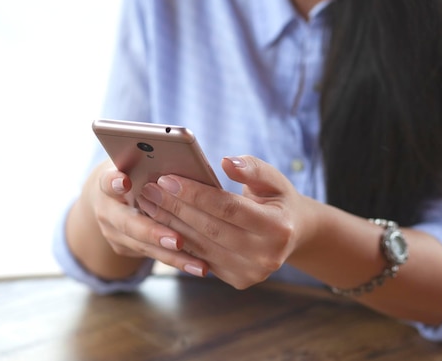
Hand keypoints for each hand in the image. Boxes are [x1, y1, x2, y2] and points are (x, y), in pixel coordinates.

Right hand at [91, 163, 209, 276]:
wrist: (112, 196)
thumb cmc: (135, 172)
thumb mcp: (138, 165)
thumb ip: (153, 165)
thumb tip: (186, 161)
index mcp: (108, 183)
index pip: (108, 181)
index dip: (115, 182)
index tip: (125, 181)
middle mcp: (106, 210)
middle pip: (128, 223)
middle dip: (154, 233)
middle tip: (178, 241)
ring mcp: (113, 233)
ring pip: (144, 247)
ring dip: (173, 257)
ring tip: (199, 265)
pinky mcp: (124, 248)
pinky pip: (153, 256)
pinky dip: (177, 261)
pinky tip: (200, 266)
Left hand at [137, 156, 315, 288]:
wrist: (293, 233)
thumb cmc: (277, 198)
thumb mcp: (273, 178)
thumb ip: (251, 167)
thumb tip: (226, 162)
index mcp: (278, 227)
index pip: (228, 208)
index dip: (196, 194)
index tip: (167, 179)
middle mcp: (267, 255)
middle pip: (210, 229)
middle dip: (176, 208)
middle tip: (149, 189)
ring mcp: (252, 272)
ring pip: (201, 247)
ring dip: (170, 225)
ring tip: (149, 203)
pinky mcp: (238, 280)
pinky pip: (201, 259)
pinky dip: (178, 240)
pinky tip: (160, 222)